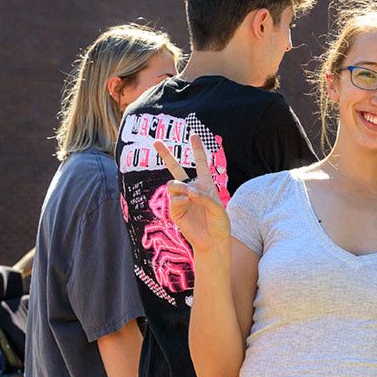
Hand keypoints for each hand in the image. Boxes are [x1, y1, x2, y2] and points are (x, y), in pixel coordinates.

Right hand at [153, 134, 230, 252]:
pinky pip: (173, 199)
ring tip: (191, 195)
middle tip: (156, 142)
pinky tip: (187, 204)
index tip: (193, 135)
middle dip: (166, 155)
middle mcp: (192, 189)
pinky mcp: (175, 210)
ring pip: (173, 184)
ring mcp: (182, 199)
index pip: (201, 163)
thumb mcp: (218, 208)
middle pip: (176, 168)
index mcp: (206, 185)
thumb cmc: (219, 224)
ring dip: (181, 187)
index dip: (197, 149)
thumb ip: (204, 196)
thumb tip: (187, 191)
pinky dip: (181, 200)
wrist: (213, 241)